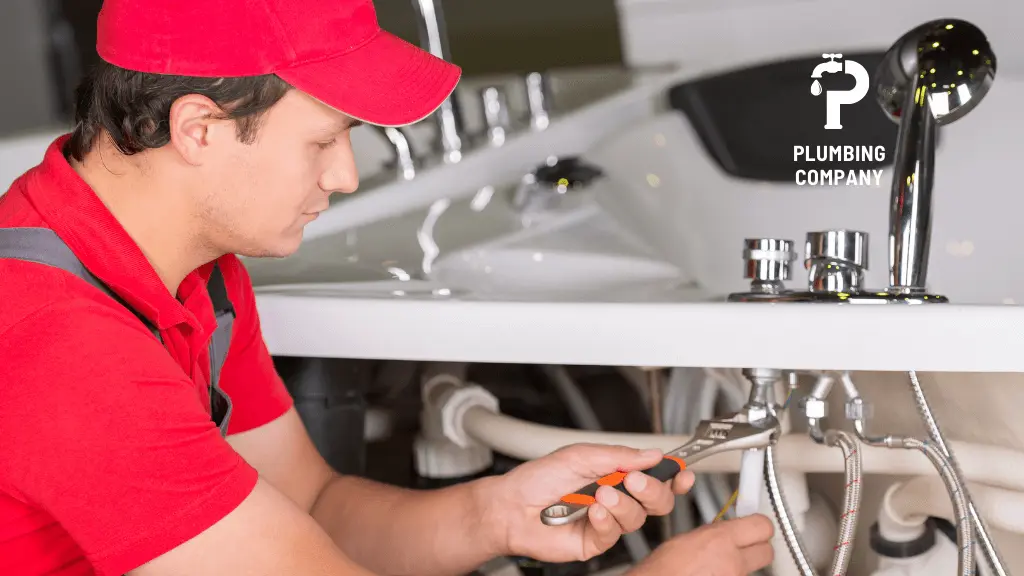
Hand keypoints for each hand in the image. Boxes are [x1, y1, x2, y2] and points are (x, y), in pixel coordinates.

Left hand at [482, 443, 695, 562]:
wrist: (511, 505)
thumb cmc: (539, 478)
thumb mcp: (581, 455)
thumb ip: (620, 456)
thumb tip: (653, 455)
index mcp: (616, 473)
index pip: (655, 476)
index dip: (673, 475)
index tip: (682, 472)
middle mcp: (616, 498)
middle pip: (657, 500)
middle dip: (652, 490)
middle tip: (634, 481)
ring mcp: (607, 521)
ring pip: (637, 518)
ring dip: (622, 504)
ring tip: (600, 494)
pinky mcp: (596, 542)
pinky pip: (614, 535)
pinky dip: (607, 521)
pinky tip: (593, 512)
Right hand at [629, 514, 774, 575]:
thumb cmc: (661, 570)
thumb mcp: (686, 539)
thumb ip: (714, 533)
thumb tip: (727, 530)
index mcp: (720, 540)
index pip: (762, 525)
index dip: (758, 523)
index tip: (754, 520)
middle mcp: (732, 562)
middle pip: (767, 550)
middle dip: (758, 545)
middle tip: (745, 543)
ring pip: (751, 568)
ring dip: (739, 564)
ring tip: (717, 564)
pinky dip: (730, 575)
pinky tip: (711, 573)